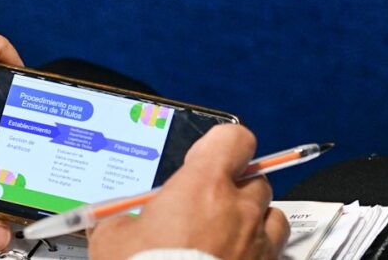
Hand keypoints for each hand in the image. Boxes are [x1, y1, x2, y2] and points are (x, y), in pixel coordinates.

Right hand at [89, 125, 289, 259]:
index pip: (234, 139)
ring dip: (255, 219)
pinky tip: (235, 258)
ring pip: (273, 215)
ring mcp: (258, 243)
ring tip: (228, 234)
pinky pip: (273, 251)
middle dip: (235, 188)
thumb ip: (123, 218)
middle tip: (207, 206)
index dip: (222, 144)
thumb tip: (121, 220)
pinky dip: (259, 251)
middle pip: (255, 179)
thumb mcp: (113, 237)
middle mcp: (239, 209)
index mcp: (203, 185)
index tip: (204, 159)